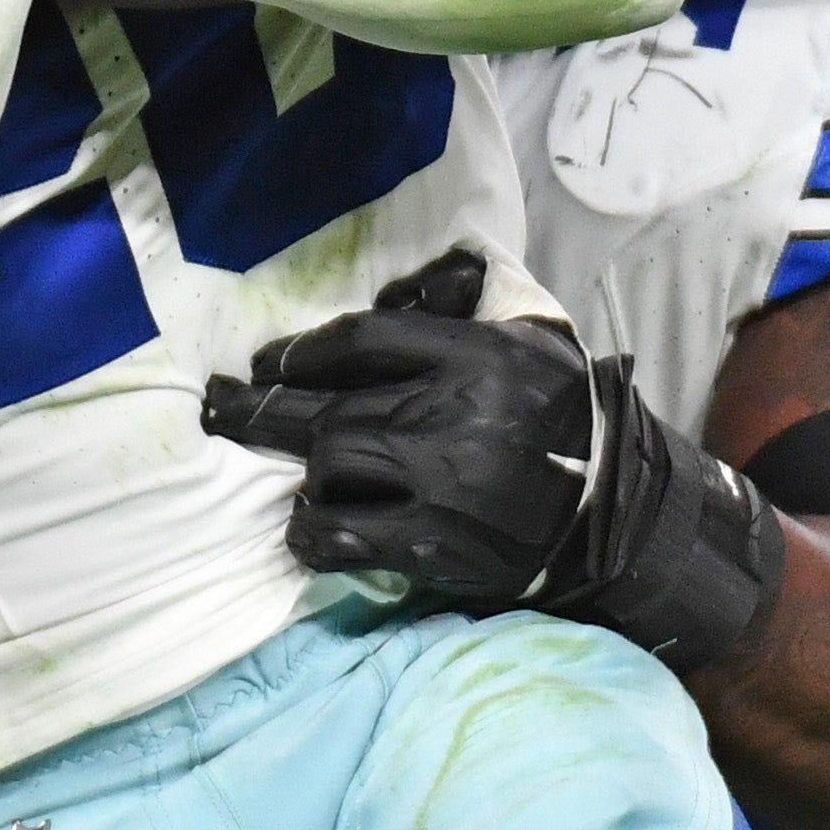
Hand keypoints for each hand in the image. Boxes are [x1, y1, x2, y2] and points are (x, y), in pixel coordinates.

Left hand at [203, 247, 594, 603]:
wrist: (613, 509)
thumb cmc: (558, 412)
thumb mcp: (526, 336)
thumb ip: (459, 303)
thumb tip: (398, 284)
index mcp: (473, 356)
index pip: (363, 339)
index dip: (301, 350)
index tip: (264, 360)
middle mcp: (450, 415)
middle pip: (328, 405)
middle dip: (260, 406)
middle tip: (216, 405)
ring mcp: (440, 484)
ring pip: (331, 463)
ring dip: (302, 468)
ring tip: (284, 473)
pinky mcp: (434, 546)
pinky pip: (345, 536)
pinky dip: (314, 532)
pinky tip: (305, 527)